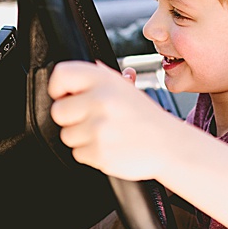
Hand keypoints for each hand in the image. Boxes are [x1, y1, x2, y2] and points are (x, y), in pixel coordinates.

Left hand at [48, 61, 177, 180]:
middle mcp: (100, 100)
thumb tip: (72, 73)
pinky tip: (109, 146)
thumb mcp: (124, 88)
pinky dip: (90, 154)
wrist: (170, 145)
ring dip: (81, 138)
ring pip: (66, 135)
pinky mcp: (99, 152)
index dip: (57, 88)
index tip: (64, 96)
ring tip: (105, 134)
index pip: (61, 75)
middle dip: (71, 119)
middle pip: (58, 111)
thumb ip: (98, 78)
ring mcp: (99, 127)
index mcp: (104, 80)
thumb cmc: (144, 117)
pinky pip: (77, 154)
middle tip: (91, 120)